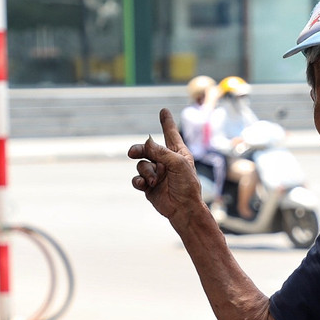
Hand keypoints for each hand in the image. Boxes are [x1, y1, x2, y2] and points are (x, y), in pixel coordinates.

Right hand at [128, 108, 206, 222]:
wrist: (183, 209)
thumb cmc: (187, 185)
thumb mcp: (178, 164)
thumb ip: (161, 151)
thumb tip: (146, 142)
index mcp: (177, 154)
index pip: (170, 134)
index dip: (166, 122)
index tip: (163, 110)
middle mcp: (166, 162)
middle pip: (147, 149)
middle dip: (139, 150)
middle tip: (133, 152)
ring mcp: (156, 174)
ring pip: (142, 165)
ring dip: (146, 172)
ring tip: (154, 181)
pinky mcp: (148, 186)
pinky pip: (137, 179)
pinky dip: (138, 181)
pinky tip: (144, 184)